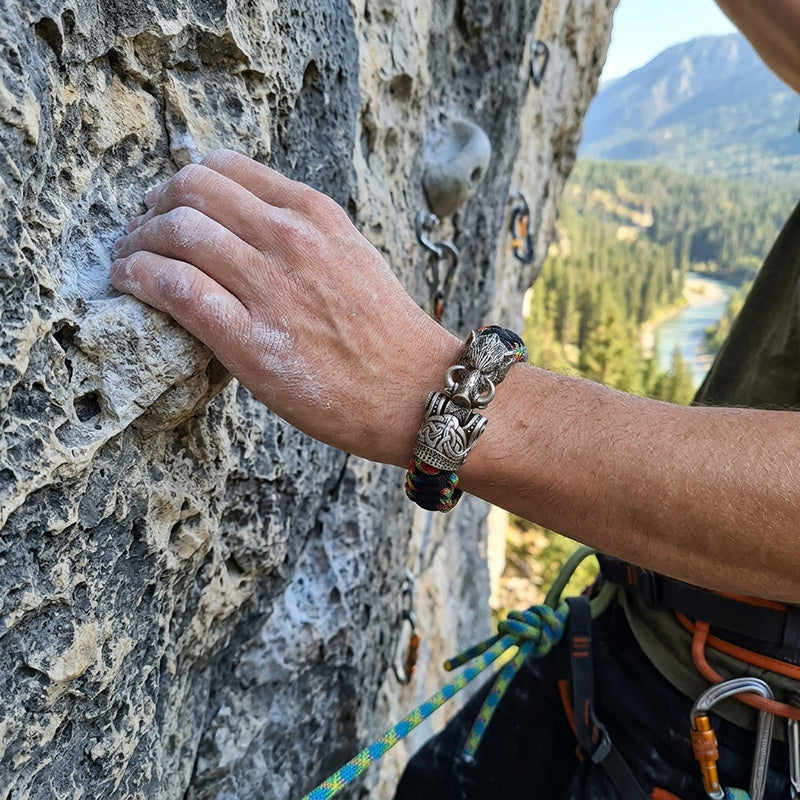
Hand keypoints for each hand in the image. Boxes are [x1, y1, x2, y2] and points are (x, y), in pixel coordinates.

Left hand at [110, 149, 460, 464]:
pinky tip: (129, 282)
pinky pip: (176, 289)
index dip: (183, 180)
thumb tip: (243, 227)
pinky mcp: (251, 341)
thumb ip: (301, 234)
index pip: (226, 167)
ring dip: (136, 241)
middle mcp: (290, 239)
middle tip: (140, 228)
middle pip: (191, 191)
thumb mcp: (352, 256)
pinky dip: (139, 277)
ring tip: (126, 257)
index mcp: (315, 213)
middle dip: (153, 205)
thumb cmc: (386, 332)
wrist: (416, 391)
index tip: (169, 201)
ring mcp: (270, 288)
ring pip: (176, 233)